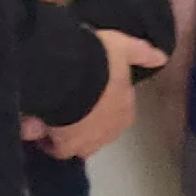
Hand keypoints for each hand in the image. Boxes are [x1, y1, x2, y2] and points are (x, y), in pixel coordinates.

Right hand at [32, 31, 164, 161]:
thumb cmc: (99, 62)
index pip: (117, 112)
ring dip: (65, 134)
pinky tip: (34, 125)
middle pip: (97, 131)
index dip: (101, 104)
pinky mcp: (64, 147)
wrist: (69, 76)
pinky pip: (55, 147)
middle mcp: (110, 131)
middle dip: (83, 123)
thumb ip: (141, 53)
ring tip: (46, 120)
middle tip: (64, 108)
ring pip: (77, 142)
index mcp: (126, 110)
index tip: (86, 95)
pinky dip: (46, 140)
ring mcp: (88, 142)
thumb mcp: (122, 48)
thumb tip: (161, 58)